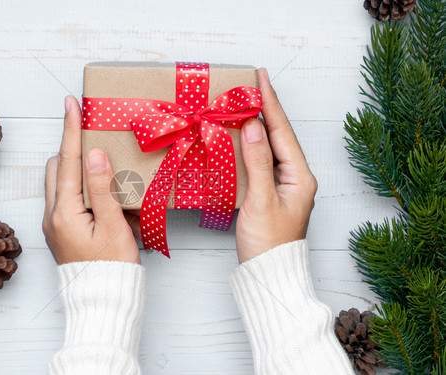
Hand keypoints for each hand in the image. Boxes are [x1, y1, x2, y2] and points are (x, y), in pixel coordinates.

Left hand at [43, 96, 139, 264]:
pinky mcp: (61, 231)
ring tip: (101, 167)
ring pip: (59, 183)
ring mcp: (54, 225)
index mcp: (63, 212)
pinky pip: (65, 198)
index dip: (70, 129)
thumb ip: (101, 188)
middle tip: (92, 135)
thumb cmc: (112, 268)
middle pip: (57, 168)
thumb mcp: (113, 226)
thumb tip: (92, 153)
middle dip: (71, 148)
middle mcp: (52, 216)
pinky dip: (79, 188)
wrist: (102, 300)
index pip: (68, 160)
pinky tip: (101, 194)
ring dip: (75, 168)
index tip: (70, 103)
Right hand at [236, 68, 317, 262]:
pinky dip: (250, 146)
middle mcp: (295, 177)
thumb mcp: (261, 200)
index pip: (282, 131)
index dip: (270, 102)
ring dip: (257, 126)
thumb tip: (254, 126)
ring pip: (270, 147)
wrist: (268, 274)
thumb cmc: (268, 243)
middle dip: (265, 109)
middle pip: (279, 135)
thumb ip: (258, 161)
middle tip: (251, 85)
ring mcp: (284, 186)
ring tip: (245, 104)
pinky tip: (242, 138)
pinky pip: (261, 162)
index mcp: (300, 176)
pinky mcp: (271, 194)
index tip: (261, 77)